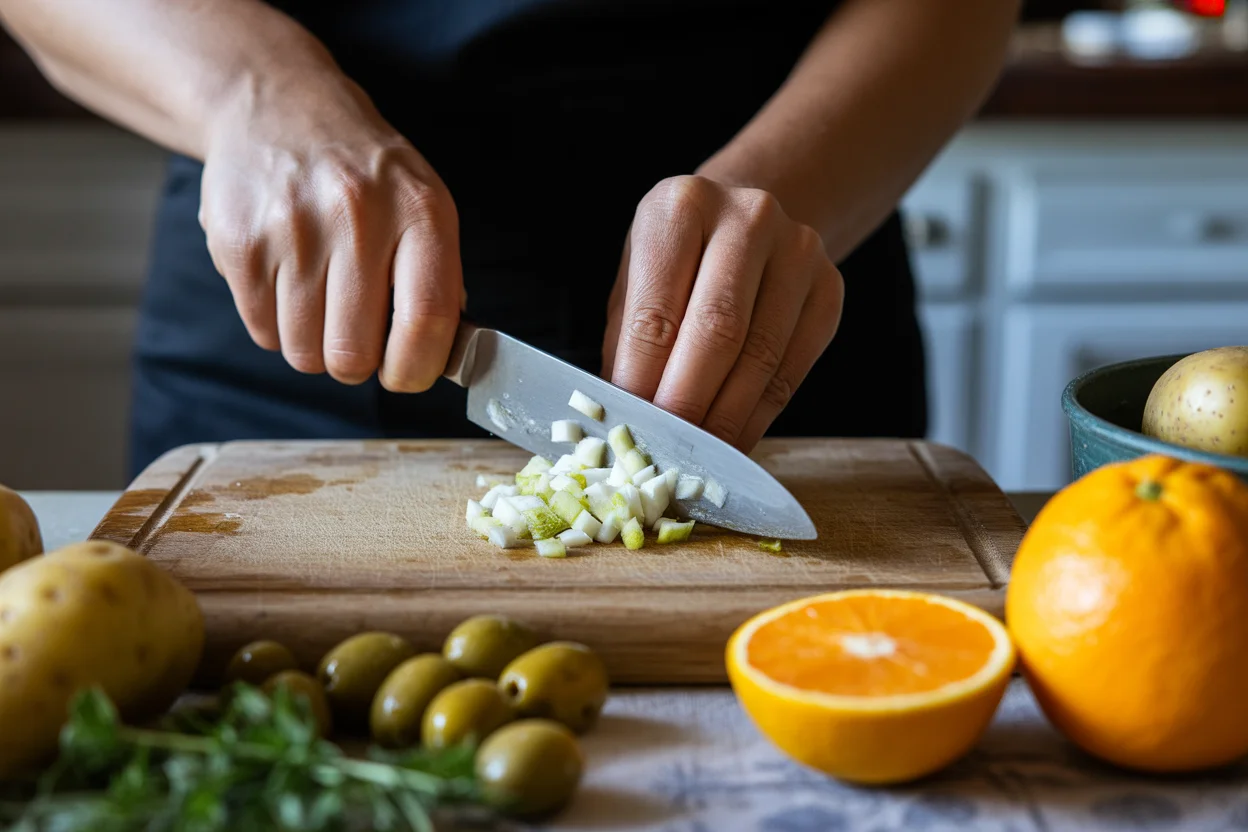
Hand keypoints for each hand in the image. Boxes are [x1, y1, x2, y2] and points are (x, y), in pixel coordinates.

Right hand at [198, 70, 463, 390]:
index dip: (416, 368)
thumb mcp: (423, 203)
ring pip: (304, 352)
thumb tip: (442, 356)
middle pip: (353, 354)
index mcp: (419, 211)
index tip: (406, 374)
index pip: (426, 320)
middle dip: (355, 362)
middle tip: (355, 335)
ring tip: (320, 295)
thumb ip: (440, 279)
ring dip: (313, 344)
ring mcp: (293, 230)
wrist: (277, 107)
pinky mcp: (240, 243)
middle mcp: (358, 217)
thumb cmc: (363, 172)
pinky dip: (277, 324)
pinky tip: (287, 279)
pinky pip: (263, 332)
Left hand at [602, 175, 844, 451]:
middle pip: (717, 331)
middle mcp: (746, 218)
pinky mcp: (829, 288)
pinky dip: (758, 415)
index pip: (657, 309)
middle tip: (666, 450)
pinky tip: (733, 439)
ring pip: (761, 356)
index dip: (642, 378)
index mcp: (681, 208)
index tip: (631, 425)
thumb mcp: (636, 279)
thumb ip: (629, 341)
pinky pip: (793, 369)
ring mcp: (797, 251)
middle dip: (688, 402)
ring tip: (697, 455)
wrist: (746, 220)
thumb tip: (623, 416)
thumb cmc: (678, 260)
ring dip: (725, 418)